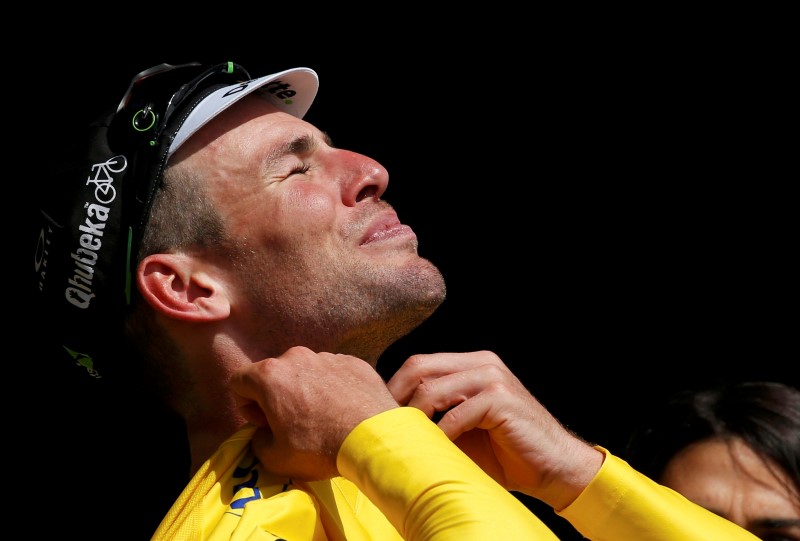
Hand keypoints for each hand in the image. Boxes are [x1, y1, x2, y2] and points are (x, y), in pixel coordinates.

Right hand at [230, 345, 398, 480]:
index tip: (265, 424)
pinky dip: (333, 388)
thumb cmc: (319, 448)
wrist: (373, 438)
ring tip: (324, 419)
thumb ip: (257, 442)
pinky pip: (333, 373)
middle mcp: (296, 357)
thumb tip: (263, 433)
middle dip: (277, 397)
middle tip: (293, 424)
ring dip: (306, 391)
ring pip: (305, 372)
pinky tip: (344, 411)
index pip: (238, 382)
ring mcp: (327, 356)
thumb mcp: (274, 458)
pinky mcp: (353, 361)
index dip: (247, 406)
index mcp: (269, 375)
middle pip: (274, 375)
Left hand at [385, 351, 603, 510]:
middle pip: (419, 367)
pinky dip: (442, 434)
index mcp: (471, 363)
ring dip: (414, 417)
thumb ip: (434, 414)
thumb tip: (386, 421)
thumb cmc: (503, 453)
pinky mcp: (501, 398)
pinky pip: (457, 413)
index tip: (377, 417)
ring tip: (406, 441)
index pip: (418, 364)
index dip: (393, 388)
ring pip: (434, 388)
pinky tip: (436, 450)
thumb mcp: (462, 427)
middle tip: (383, 428)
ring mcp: (493, 377)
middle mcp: (482, 362)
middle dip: (395, 398)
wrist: (554, 467)